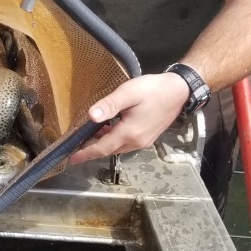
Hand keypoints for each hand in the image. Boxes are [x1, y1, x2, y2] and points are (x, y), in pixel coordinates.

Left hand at [67, 73, 190, 164]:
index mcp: (129, 133)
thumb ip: (109, 105)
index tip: (71, 159)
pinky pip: (125, 143)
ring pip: (117, 147)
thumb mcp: (129, 93)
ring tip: (87, 136)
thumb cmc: (153, 90)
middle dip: (91, 149)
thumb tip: (90, 116)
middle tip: (75, 146)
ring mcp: (143, 141)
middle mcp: (136, 142)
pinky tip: (107, 128)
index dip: (85, 154)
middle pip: (109, 150)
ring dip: (103, 144)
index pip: (102, 148)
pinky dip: (113, 139)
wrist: (180, 91)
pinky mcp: (148, 137)